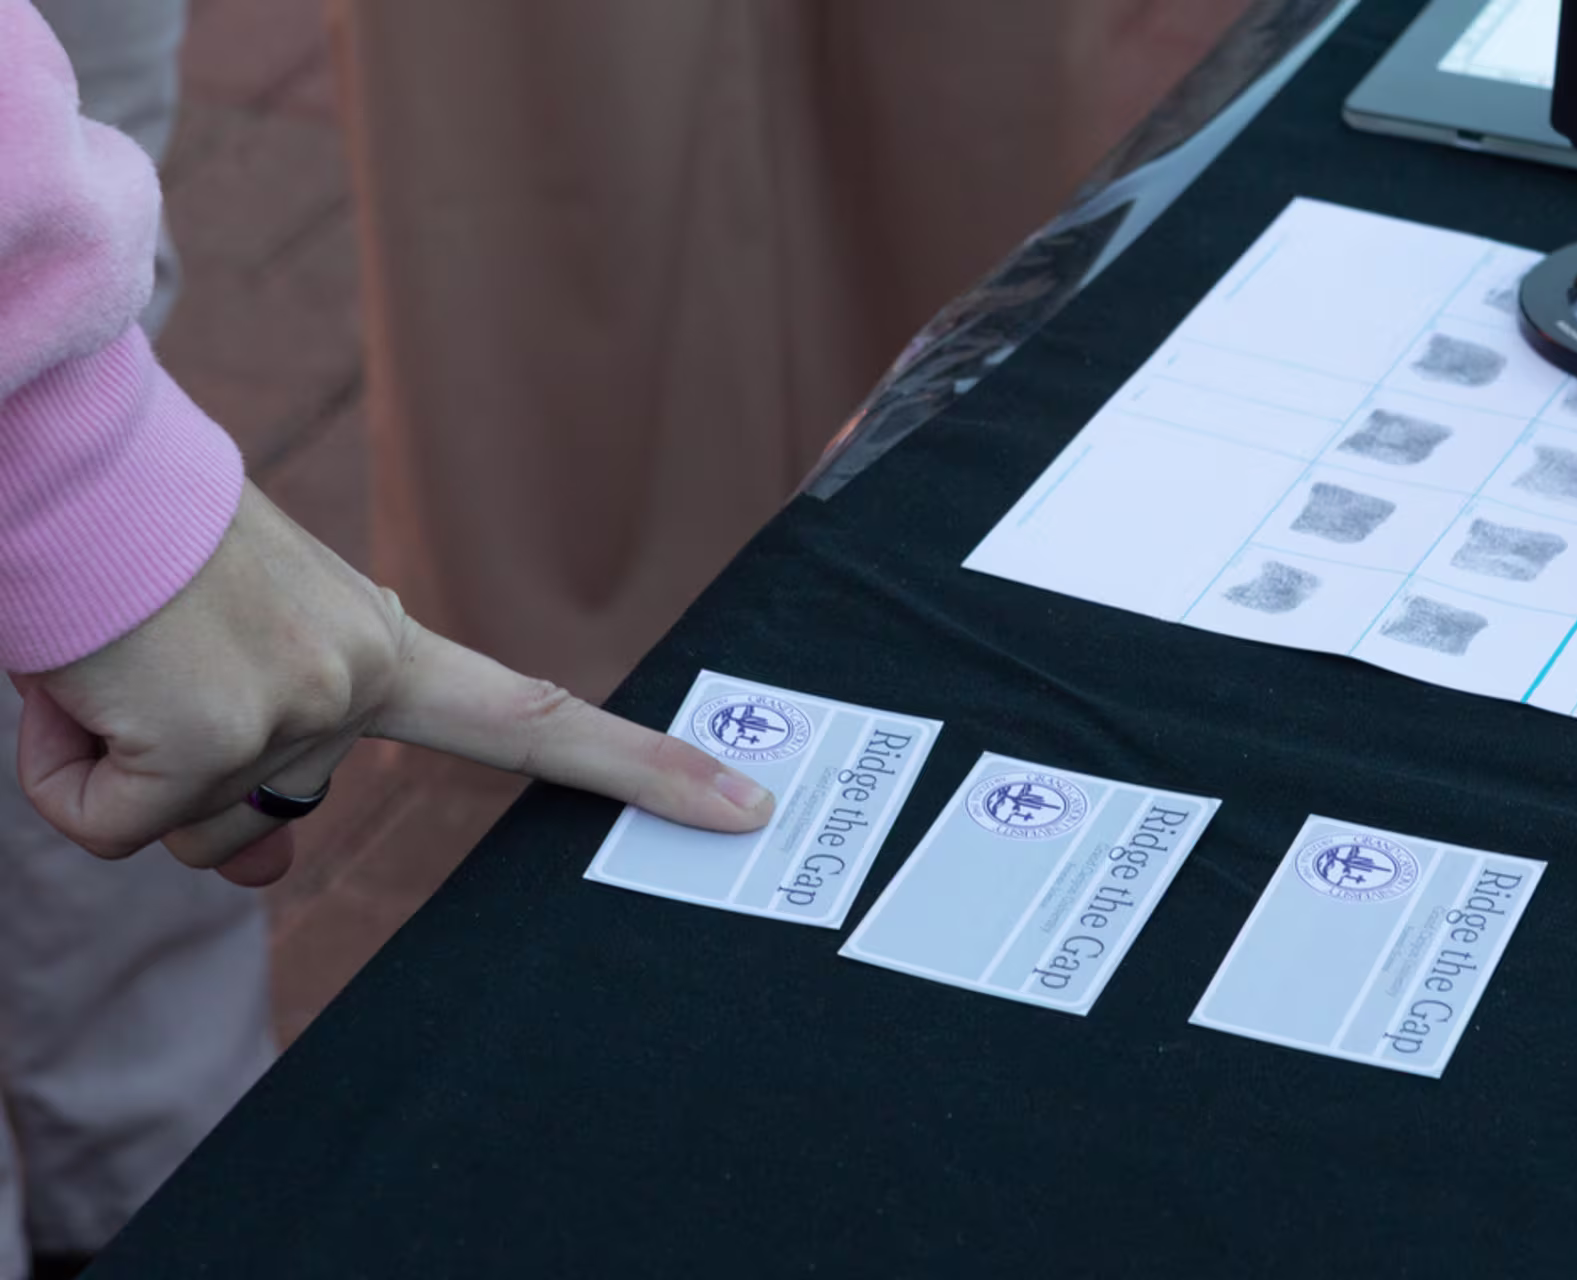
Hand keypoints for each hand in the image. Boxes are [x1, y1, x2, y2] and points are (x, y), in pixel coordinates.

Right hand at [11, 483, 773, 886]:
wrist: (64, 457)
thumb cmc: (140, 564)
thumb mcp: (232, 672)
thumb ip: (270, 775)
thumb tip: (269, 870)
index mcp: (387, 648)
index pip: (539, 718)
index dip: (643, 770)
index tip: (745, 805)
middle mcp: (363, 674)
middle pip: (268, 821)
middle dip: (184, 778)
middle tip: (155, 664)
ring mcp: (300, 703)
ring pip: (184, 826)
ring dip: (116, 757)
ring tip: (112, 653)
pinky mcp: (213, 731)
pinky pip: (108, 824)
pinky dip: (64, 769)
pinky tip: (77, 678)